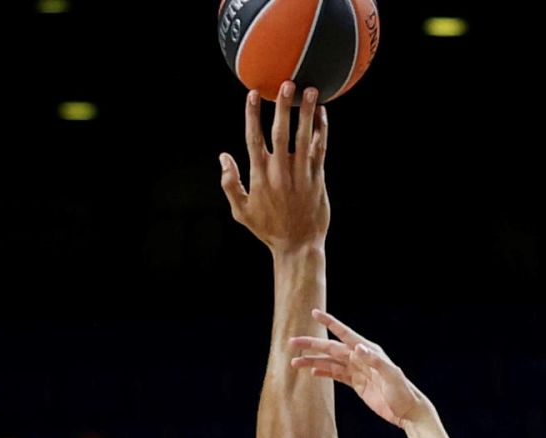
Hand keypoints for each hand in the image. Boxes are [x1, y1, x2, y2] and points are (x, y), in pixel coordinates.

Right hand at [220, 81, 329, 253]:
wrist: (298, 245)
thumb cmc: (268, 229)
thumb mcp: (241, 211)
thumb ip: (229, 183)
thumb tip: (223, 157)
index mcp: (259, 176)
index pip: (254, 139)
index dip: (252, 115)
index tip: (253, 94)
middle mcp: (280, 172)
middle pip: (281, 132)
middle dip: (283, 106)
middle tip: (286, 83)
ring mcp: (301, 174)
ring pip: (304, 137)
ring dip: (307, 112)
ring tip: (310, 90)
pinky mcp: (317, 178)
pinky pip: (320, 149)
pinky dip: (321, 130)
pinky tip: (322, 113)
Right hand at [289, 310, 428, 427]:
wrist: (408, 411)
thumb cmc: (402, 392)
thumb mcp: (391, 376)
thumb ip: (374, 360)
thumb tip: (357, 347)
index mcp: (369, 351)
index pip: (345, 334)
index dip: (330, 323)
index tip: (314, 313)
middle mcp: (361, 358)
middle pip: (331, 348)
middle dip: (312, 344)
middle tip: (292, 342)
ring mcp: (358, 370)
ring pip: (330, 362)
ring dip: (313, 361)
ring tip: (294, 362)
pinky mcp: (357, 383)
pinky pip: (337, 375)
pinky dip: (324, 373)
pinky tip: (312, 372)